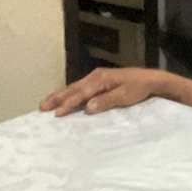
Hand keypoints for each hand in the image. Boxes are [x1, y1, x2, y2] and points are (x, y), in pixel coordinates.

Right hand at [39, 66, 162, 117]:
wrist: (150, 79)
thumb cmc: (138, 88)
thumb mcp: (124, 96)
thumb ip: (106, 101)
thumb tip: (88, 108)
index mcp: (100, 79)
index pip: (81, 93)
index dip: (68, 103)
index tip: (57, 113)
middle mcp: (95, 77)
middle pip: (72, 88)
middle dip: (57, 98)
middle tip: (42, 107)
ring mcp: (95, 78)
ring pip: (74, 87)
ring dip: (60, 95)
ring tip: (46, 103)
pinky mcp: (98, 81)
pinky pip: (79, 87)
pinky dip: (68, 93)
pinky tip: (63, 98)